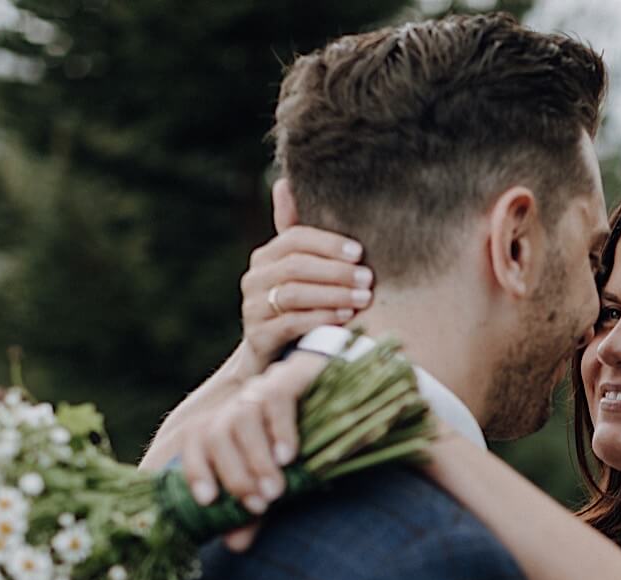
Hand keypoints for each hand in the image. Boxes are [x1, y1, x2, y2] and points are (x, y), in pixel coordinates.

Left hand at [179, 350, 329, 551]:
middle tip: (259, 505)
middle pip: (214, 433)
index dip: (195, 471)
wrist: (349, 394)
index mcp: (228, 423)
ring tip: (276, 490)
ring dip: (256, 459)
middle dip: (233, 475)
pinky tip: (289, 457)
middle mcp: (239, 403)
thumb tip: (235, 545)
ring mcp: (264, 386)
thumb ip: (256, 508)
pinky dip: (280, 430)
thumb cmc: (307, 444)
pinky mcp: (293, 375)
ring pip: (242, 417)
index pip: (195, 441)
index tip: (209, 501)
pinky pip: (276, 397)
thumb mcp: (279, 480)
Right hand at [237, 179, 375, 373]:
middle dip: (336, 271)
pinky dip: (320, 319)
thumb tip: (284, 182)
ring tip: (362, 299)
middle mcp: (254, 278)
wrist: (272, 356)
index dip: (328, 243)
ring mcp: (253, 308)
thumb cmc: (296, 307)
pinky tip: (344, 319)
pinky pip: (290, 323)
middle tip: (368, 279)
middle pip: (296, 266)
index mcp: (266, 257)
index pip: (294, 238)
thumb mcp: (300, 270)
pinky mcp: (258, 337)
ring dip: (332, 295)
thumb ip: (297, 232)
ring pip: (294, 294)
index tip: (360, 253)